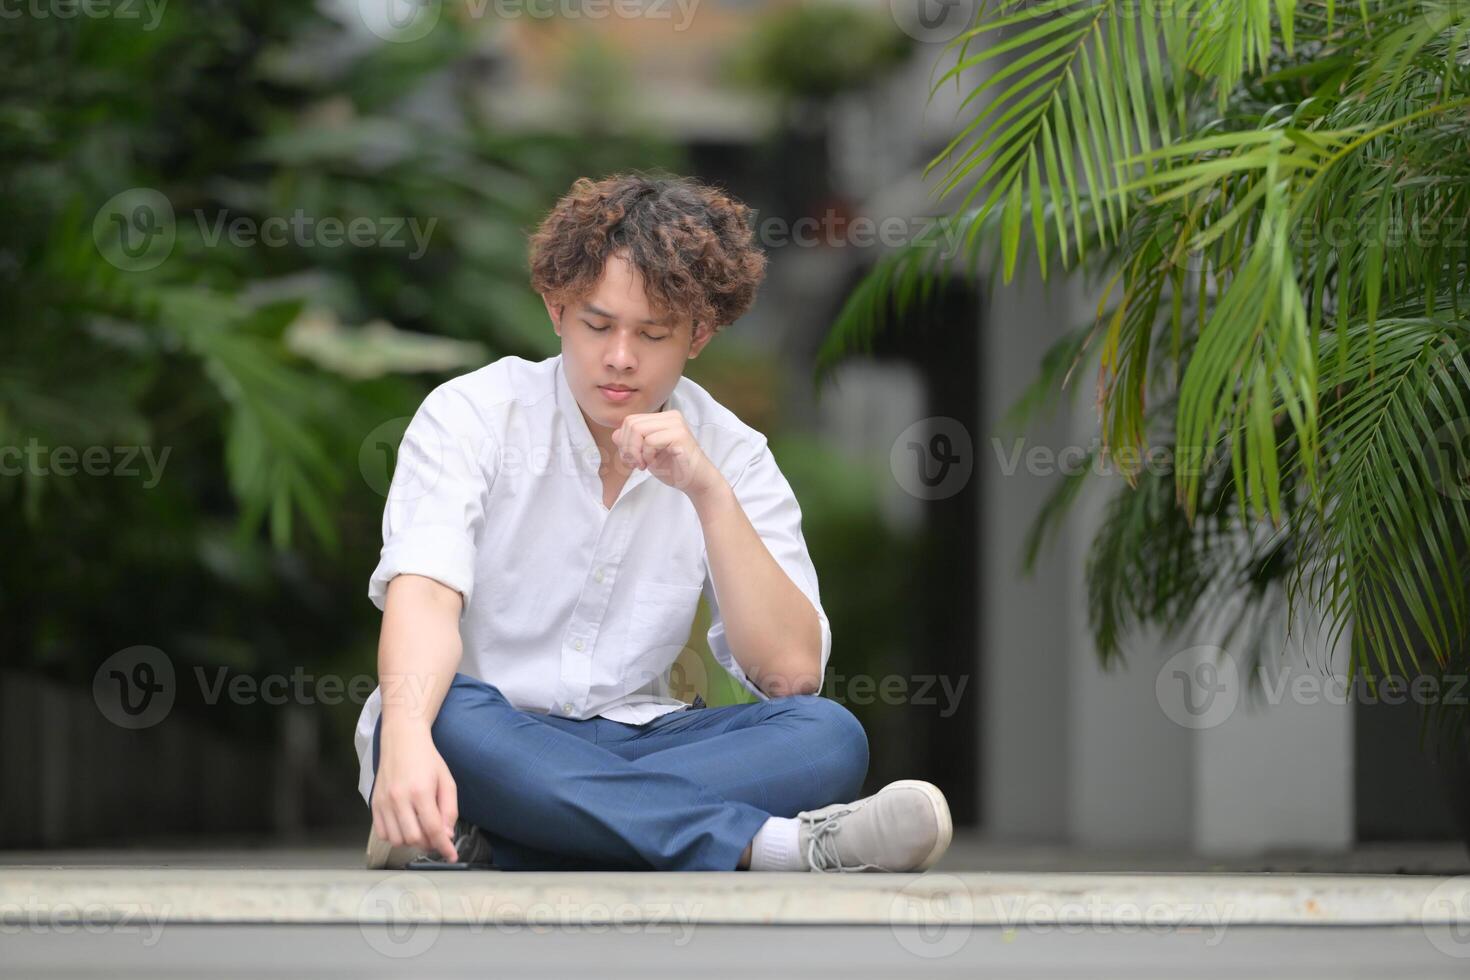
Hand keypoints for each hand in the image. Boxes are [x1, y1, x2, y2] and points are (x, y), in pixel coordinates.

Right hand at [370, 723, 459, 861]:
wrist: (402, 740)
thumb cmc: (427, 759)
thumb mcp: (446, 781)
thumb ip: (449, 810)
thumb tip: (447, 835)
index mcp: (420, 792)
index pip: (433, 829)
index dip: (444, 847)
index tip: (451, 856)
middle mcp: (399, 799)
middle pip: (413, 838)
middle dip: (428, 844)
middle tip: (436, 837)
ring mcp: (384, 802)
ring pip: (396, 840)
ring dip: (411, 841)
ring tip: (421, 830)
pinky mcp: (374, 803)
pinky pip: (382, 833)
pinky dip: (395, 836)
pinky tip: (405, 826)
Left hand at [613, 410, 722, 498]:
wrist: (696, 482)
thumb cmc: (673, 468)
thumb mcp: (646, 454)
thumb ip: (632, 442)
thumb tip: (615, 434)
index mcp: (663, 418)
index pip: (630, 421)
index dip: (624, 441)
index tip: (632, 460)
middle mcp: (671, 416)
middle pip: (631, 423)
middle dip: (627, 447)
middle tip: (635, 464)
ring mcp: (676, 424)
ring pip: (638, 430)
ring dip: (635, 452)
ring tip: (643, 464)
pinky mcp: (680, 436)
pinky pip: (650, 441)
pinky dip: (646, 455)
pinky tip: (653, 464)